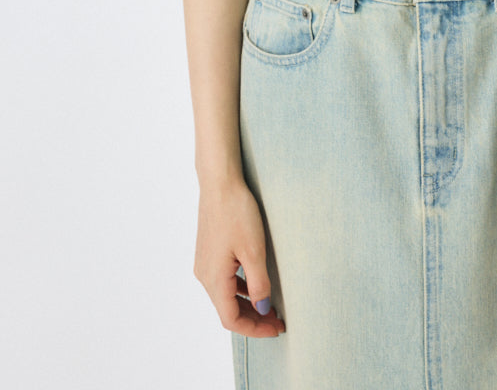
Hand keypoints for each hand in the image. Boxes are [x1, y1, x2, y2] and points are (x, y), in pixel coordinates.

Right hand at [193, 178, 285, 337]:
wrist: (220, 183)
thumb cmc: (237, 213)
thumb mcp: (254, 250)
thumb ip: (258, 284)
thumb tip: (262, 309)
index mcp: (213, 279)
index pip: (231, 319)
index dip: (255, 329)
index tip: (276, 328)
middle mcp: (204, 275)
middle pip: (227, 310)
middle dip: (253, 318)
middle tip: (278, 321)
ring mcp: (204, 263)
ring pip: (225, 296)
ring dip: (247, 304)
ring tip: (270, 306)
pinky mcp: (208, 253)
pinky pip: (223, 281)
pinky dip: (239, 289)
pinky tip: (254, 285)